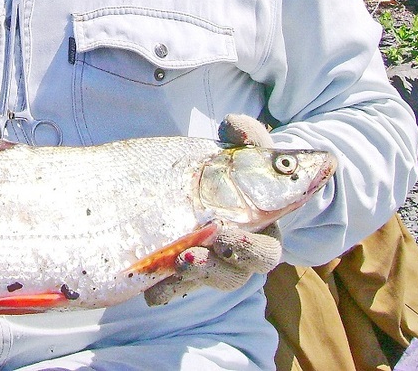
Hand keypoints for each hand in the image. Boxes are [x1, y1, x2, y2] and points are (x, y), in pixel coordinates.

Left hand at [143, 114, 282, 305]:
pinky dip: (166, 289)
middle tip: (207, 241)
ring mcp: (214, 262)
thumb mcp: (238, 149)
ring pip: (213, 279)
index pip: (265, 247)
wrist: (203, 183)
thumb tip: (235, 125)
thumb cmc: (230, 167)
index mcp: (262, 227)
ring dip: (198, 274)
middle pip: (240, 271)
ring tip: (178, 260)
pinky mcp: (188, 268)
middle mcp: (242, 252)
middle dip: (224, 260)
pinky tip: (152, 291)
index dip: (250, 246)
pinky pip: (179, 286)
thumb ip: (243, 136)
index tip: (224, 231)